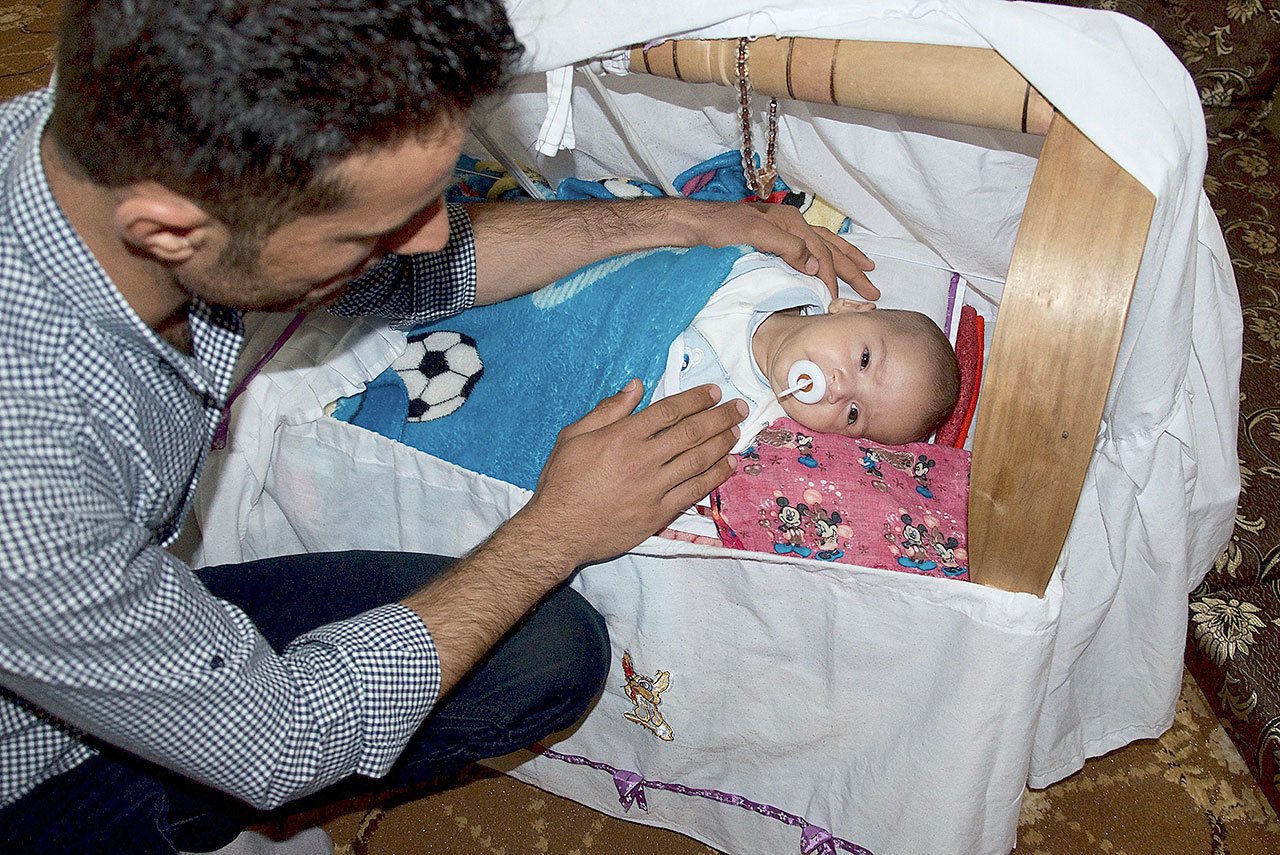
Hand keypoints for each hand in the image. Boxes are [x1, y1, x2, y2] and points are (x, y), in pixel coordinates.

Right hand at [519, 380, 745, 569]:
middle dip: (720, 417)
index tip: (713, 392)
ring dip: (722, 443)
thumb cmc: (562, 481)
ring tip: (737, 431)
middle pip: (692, 432)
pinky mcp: (659, 513)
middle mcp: (644, 459)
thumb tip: (636, 386)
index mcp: (623, 436)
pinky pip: (695, 491)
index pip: (670, 411)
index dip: (696, 399)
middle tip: (739, 407)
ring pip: (698, 460)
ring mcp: (654, 487)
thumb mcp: (574, 436)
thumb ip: (608, 410)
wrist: (559, 530)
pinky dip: (715, 476)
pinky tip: (728, 465)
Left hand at [675, 201, 878, 299]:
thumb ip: (785, 248)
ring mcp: (784, 230)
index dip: (831, 278)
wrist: (693, 224)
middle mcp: (791, 225)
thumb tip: (816, 266)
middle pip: (830, 248)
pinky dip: (825, 255)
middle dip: (853, 269)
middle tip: (874, 288)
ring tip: (866, 268)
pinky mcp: (774, 238)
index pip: (820, 254)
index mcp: (790, 223)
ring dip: (846, 259)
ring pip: (824, 245)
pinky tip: (828, 262)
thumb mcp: (751, 235)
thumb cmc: (718, 229)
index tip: (836, 301)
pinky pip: (810, 247)